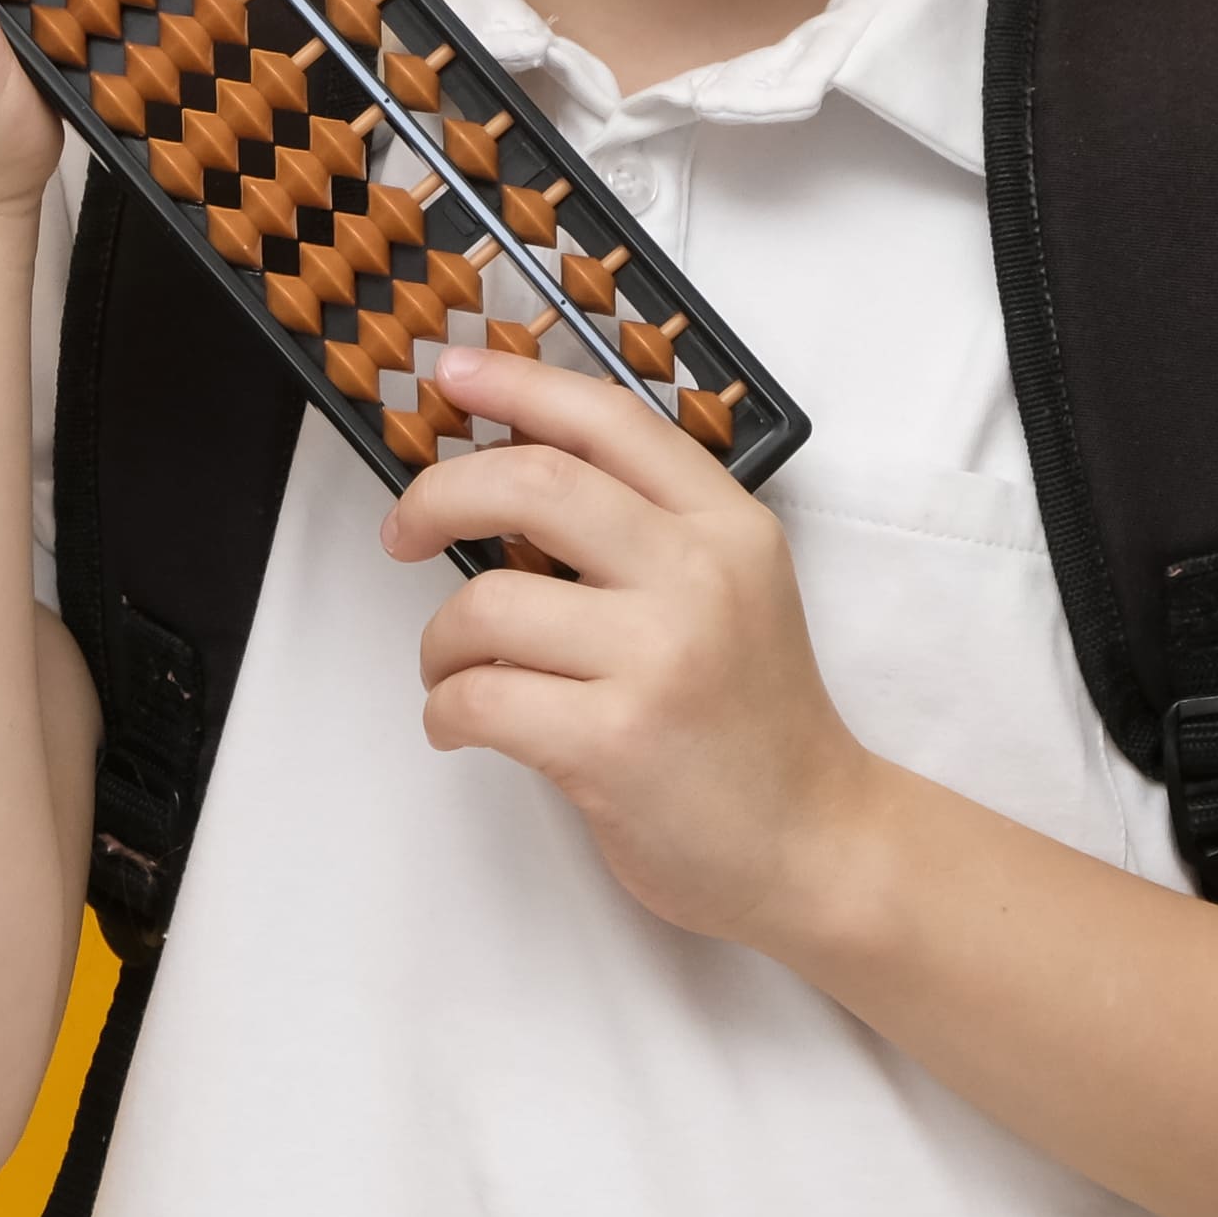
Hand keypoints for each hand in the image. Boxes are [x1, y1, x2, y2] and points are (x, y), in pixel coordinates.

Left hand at [378, 342, 890, 950]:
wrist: (814, 844)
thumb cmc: (751, 721)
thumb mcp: (733, 589)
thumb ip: (643, 529)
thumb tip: (504, 481)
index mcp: (726, 526)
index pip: (607, 419)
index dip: (516, 384)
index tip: (449, 373)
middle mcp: (698, 577)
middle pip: (531, 483)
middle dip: (437, 497)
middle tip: (403, 533)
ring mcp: (659, 659)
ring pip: (486, 606)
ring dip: (439, 643)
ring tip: (455, 673)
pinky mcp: (614, 743)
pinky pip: (479, 699)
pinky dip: (445, 710)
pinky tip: (463, 725)